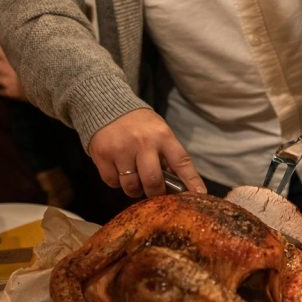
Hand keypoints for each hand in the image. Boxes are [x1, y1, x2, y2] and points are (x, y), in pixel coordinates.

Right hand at [88, 108, 205, 197]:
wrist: (106, 106)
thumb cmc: (139, 125)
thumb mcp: (159, 132)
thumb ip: (168, 156)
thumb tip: (180, 185)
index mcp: (162, 136)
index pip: (181, 162)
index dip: (191, 181)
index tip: (199, 195)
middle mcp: (142, 142)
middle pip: (153, 182)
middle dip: (155, 193)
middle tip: (154, 192)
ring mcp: (121, 149)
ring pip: (131, 186)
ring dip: (134, 189)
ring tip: (135, 179)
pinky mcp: (102, 154)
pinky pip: (112, 182)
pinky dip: (116, 182)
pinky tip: (118, 170)